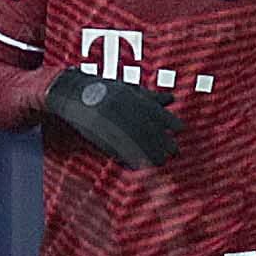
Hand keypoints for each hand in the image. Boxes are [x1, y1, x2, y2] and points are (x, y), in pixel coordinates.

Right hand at [42, 67, 178, 166]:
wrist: (75, 95)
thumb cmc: (105, 91)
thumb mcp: (128, 89)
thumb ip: (149, 97)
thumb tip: (171, 99)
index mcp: (131, 98)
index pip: (157, 112)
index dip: (171, 122)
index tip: (180, 130)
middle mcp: (123, 111)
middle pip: (150, 131)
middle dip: (164, 143)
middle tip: (174, 152)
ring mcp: (111, 124)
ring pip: (136, 144)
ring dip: (151, 155)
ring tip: (161, 162)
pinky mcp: (100, 136)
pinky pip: (119, 151)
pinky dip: (131, 160)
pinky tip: (140, 165)